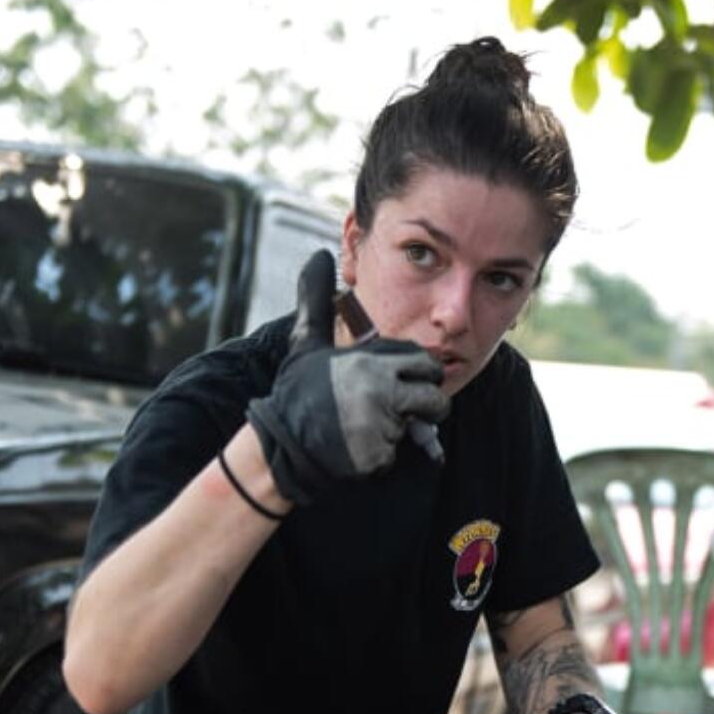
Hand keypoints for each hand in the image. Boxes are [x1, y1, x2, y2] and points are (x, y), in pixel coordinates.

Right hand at [248, 250, 449, 505]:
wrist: (279, 446)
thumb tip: (318, 254)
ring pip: (417, 429)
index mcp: (372, 362)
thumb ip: (317, 299)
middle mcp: (382, 392)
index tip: (403, 381)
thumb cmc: (296, 393)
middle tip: (398, 409)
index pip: (423, 362)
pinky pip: (397, 455)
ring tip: (366, 428)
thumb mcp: (306, 343)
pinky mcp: (379, 459)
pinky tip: (356, 449)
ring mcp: (382, 428)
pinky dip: (381, 456)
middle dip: (426, 405)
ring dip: (399, 430)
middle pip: (434, 398)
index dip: (419, 373)